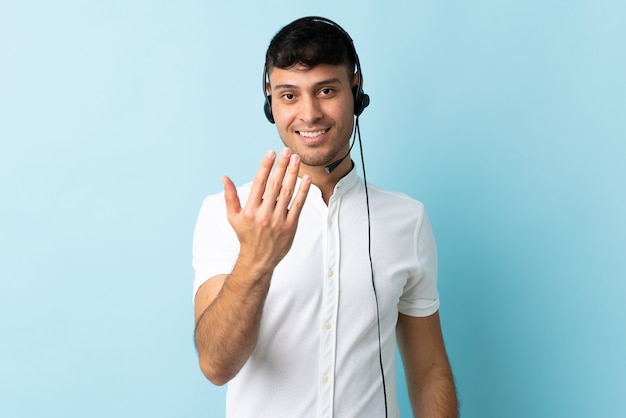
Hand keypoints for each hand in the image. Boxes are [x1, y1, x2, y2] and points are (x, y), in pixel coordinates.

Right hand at [222, 148, 311, 275]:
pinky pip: (298, 205)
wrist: (258, 260)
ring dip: (293, 174)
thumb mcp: (234, 217)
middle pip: (275, 185)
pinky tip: (306, 179)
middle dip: (281, 166)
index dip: (265, 166)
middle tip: (287, 151)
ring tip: (297, 160)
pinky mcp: (290, 227)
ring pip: (287, 193)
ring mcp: (278, 221)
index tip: (271, 153)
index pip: (259, 183)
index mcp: (250, 210)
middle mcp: (264, 214)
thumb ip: (230, 196)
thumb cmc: (246, 236)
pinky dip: (303, 191)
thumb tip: (224, 178)